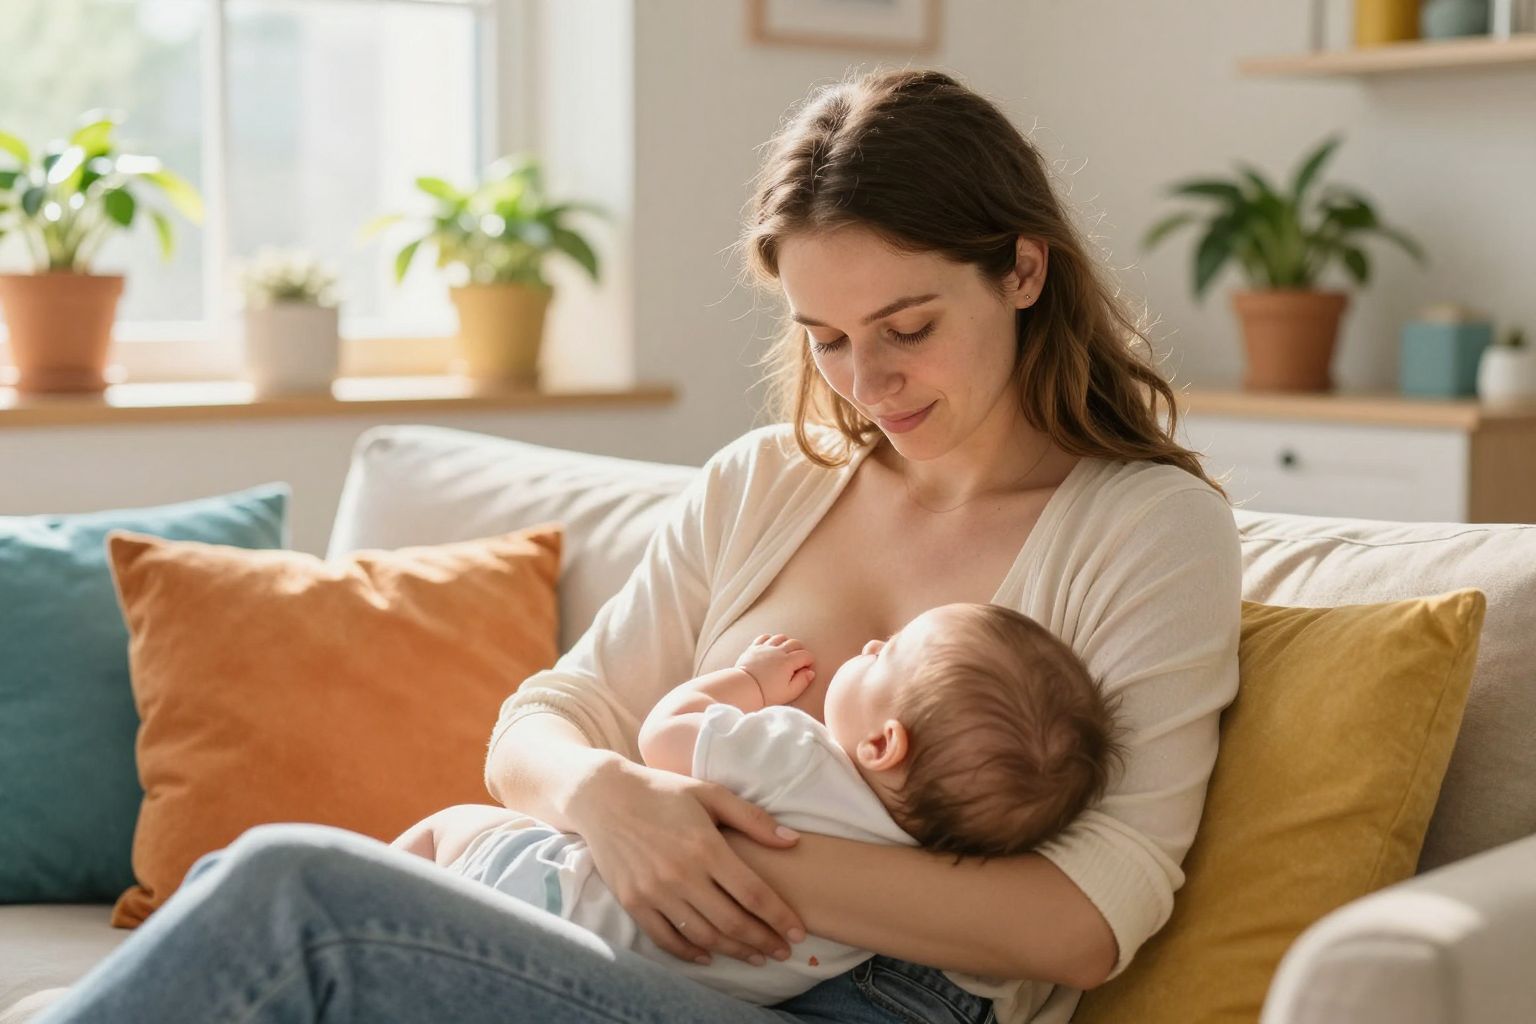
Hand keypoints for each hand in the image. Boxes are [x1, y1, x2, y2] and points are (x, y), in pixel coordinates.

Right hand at [566, 758, 807, 966]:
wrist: (603, 796)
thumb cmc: (663, 791)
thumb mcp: (710, 794)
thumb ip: (753, 819)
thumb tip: (793, 841)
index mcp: (705, 847)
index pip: (754, 894)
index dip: (780, 918)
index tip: (798, 933)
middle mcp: (681, 875)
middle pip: (732, 922)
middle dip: (763, 941)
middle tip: (783, 952)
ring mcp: (654, 892)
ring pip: (703, 936)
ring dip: (733, 951)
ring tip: (755, 956)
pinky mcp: (632, 902)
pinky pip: (666, 939)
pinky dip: (690, 953)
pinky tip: (710, 955)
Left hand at [735, 634, 815, 705]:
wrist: (743, 689)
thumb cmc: (766, 693)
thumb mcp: (789, 692)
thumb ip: (802, 681)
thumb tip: (810, 672)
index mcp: (788, 662)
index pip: (805, 655)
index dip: (809, 661)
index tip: (807, 667)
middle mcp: (778, 651)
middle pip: (795, 643)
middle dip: (800, 650)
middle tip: (799, 660)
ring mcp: (765, 647)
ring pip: (781, 637)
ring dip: (786, 643)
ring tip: (786, 652)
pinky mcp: (754, 648)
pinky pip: (765, 637)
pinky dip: (771, 639)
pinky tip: (771, 647)